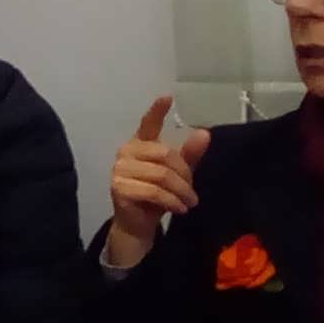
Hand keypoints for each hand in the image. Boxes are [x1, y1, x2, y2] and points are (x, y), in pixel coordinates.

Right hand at [103, 95, 211, 265]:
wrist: (137, 225)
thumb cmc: (156, 196)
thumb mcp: (177, 175)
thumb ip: (189, 155)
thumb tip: (204, 133)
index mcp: (140, 143)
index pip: (148, 123)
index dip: (157, 110)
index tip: (168, 97)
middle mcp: (126, 151)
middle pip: (165, 155)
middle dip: (184, 175)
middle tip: (192, 193)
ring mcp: (119, 169)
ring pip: (161, 175)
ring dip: (181, 192)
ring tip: (188, 203)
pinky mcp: (119, 188)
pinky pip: (154, 191)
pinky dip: (171, 201)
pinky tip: (179, 209)